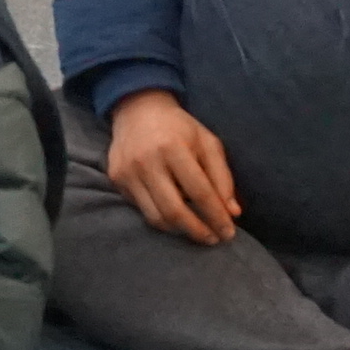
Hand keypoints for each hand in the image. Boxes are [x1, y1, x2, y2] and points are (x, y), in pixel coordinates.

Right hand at [105, 89, 239, 243]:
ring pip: (155, 217)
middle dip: (197, 231)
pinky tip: (175, 215)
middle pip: (174, 211)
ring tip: (196, 230)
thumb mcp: (207, 143)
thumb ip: (222, 177)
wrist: (137, 110)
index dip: (216, 217)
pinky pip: (142, 209)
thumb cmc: (179, 128)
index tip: (229, 233)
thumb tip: (232, 212)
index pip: (199, 192)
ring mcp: (128, 173)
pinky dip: (162, 218)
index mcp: (174, 148)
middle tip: (213, 239)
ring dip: (180, 230)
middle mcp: (147, 162)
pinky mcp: (116, 180)